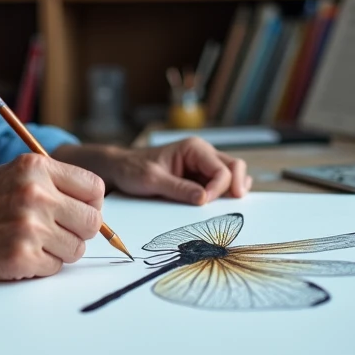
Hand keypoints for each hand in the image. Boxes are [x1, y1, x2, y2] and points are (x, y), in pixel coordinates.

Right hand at [0, 153, 104, 283]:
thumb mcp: (15, 175)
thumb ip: (54, 182)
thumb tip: (95, 203)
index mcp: (36, 167)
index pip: (95, 188)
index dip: (90, 205)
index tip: (77, 212)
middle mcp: (35, 193)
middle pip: (92, 222)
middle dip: (79, 232)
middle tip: (55, 232)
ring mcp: (29, 225)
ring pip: (77, 248)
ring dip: (59, 251)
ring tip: (32, 242)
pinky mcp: (22, 255)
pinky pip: (56, 267)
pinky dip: (42, 266)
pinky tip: (20, 254)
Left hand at [55, 139, 249, 205]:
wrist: (120, 169)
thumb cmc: (133, 170)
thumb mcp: (152, 180)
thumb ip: (179, 188)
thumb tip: (204, 199)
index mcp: (194, 148)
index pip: (223, 169)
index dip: (219, 189)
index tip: (204, 203)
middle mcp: (203, 153)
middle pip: (235, 168)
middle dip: (234, 188)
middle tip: (228, 206)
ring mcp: (203, 164)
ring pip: (232, 175)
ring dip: (231, 191)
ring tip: (224, 206)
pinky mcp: (200, 176)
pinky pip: (221, 183)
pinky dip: (224, 194)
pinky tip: (217, 205)